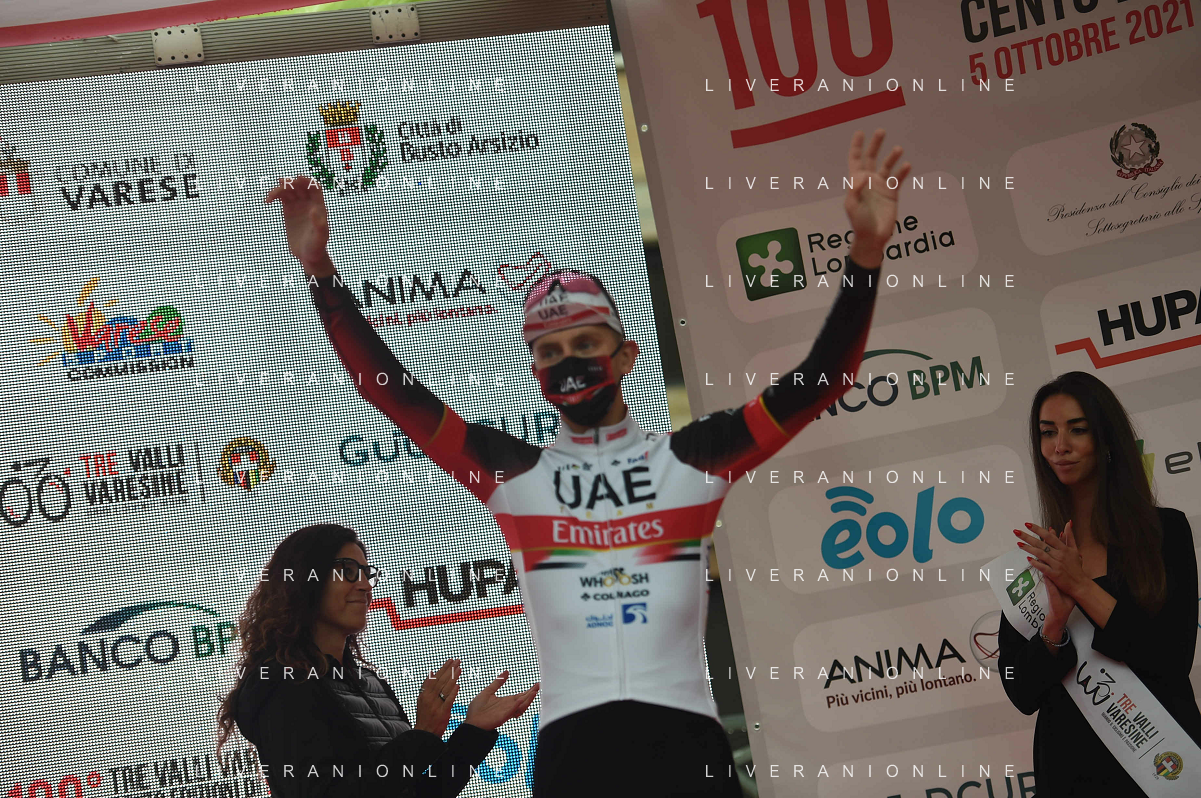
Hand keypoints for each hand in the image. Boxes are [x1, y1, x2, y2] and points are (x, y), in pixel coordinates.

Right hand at [264, 174, 334, 275]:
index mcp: (319, 206)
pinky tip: (267, 201)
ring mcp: (298, 205)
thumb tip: (313, 209)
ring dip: (279, 188)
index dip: (307, 181)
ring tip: (270, 197)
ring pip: (288, 189)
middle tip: (281, 185)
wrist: (308, 255)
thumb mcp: (320, 237)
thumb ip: (319, 224)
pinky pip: (281, 197)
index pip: (314, 187)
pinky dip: (274, 195)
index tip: (297, 179)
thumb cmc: (317, 247)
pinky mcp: (288, 210)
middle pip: (299, 186)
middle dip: (291, 183)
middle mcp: (309, 203)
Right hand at [414, 659, 459, 736]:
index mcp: (424, 694)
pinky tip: (458, 685)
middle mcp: (429, 698)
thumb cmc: (425, 716)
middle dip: (450, 669)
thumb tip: (432, 673)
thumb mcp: (422, 701)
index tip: (450, 661)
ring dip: (453, 677)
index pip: (435, 678)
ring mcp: (435, 705)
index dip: (443, 668)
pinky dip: (453, 692)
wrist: (425, 733)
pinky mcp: (442, 713)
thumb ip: (427, 687)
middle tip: (457, 661)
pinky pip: (448, 700)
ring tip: (460, 668)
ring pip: (445, 688)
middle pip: (441, 681)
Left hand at [464, 671, 538, 730]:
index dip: (529, 691)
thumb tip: (506, 672)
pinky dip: (518, 705)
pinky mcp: (503, 716)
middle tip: (539, 685)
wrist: (471, 721)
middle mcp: (508, 707)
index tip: (536, 684)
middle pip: (524, 700)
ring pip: (521, 706)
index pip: (521, 696)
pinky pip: (512, 710)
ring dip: (528, 699)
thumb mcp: (488, 691)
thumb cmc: (477, 709)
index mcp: (506, 701)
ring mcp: (506, 711)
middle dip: (532, 693)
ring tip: (535, 691)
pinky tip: (522, 699)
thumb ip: (498, 682)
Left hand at [844, 129, 910, 268]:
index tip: (860, 132)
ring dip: (892, 157)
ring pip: (887, 166)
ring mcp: (881, 186)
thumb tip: (862, 175)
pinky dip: (902, 171)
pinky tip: (906, 165)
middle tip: (881, 131)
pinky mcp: (892, 194)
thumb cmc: (859, 222)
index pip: (855, 160)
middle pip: (871, 158)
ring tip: (898, 149)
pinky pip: (898, 179)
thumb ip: (855, 190)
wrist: (872, 237)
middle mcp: (869, 181)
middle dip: (875, 145)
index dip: (856, 146)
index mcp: (856, 182)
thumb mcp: (852, 206)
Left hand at [1016, 521, 1086, 599]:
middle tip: (1016, 532)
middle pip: (1041, 544)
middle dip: (1028, 537)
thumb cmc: (1076, 566)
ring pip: (1040, 554)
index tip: (1027, 524)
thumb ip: (1070, 536)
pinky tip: (1028, 558)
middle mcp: (1060, 555)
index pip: (1049, 536)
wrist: (1080, 584)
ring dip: (1029, 548)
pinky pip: (1043, 567)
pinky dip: (1036, 563)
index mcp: (1064, 548)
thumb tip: (1068, 523)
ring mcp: (1057, 565)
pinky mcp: (1054, 574)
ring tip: (1018, 544)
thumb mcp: (1075, 550)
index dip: (1038, 529)